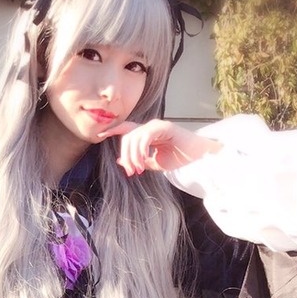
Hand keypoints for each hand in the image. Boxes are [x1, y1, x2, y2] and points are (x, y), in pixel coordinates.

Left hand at [106, 119, 222, 176]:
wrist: (197, 156)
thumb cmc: (178, 158)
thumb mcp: (154, 163)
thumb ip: (139, 161)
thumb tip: (120, 161)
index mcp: (146, 134)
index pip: (126, 129)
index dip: (112, 130)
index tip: (99, 136)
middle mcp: (150, 127)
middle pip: (127, 137)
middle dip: (125, 156)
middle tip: (130, 172)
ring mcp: (157, 126)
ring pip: (134, 137)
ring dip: (132, 156)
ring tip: (138, 169)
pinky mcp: (164, 127)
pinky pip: (146, 135)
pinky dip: (142, 148)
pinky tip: (144, 159)